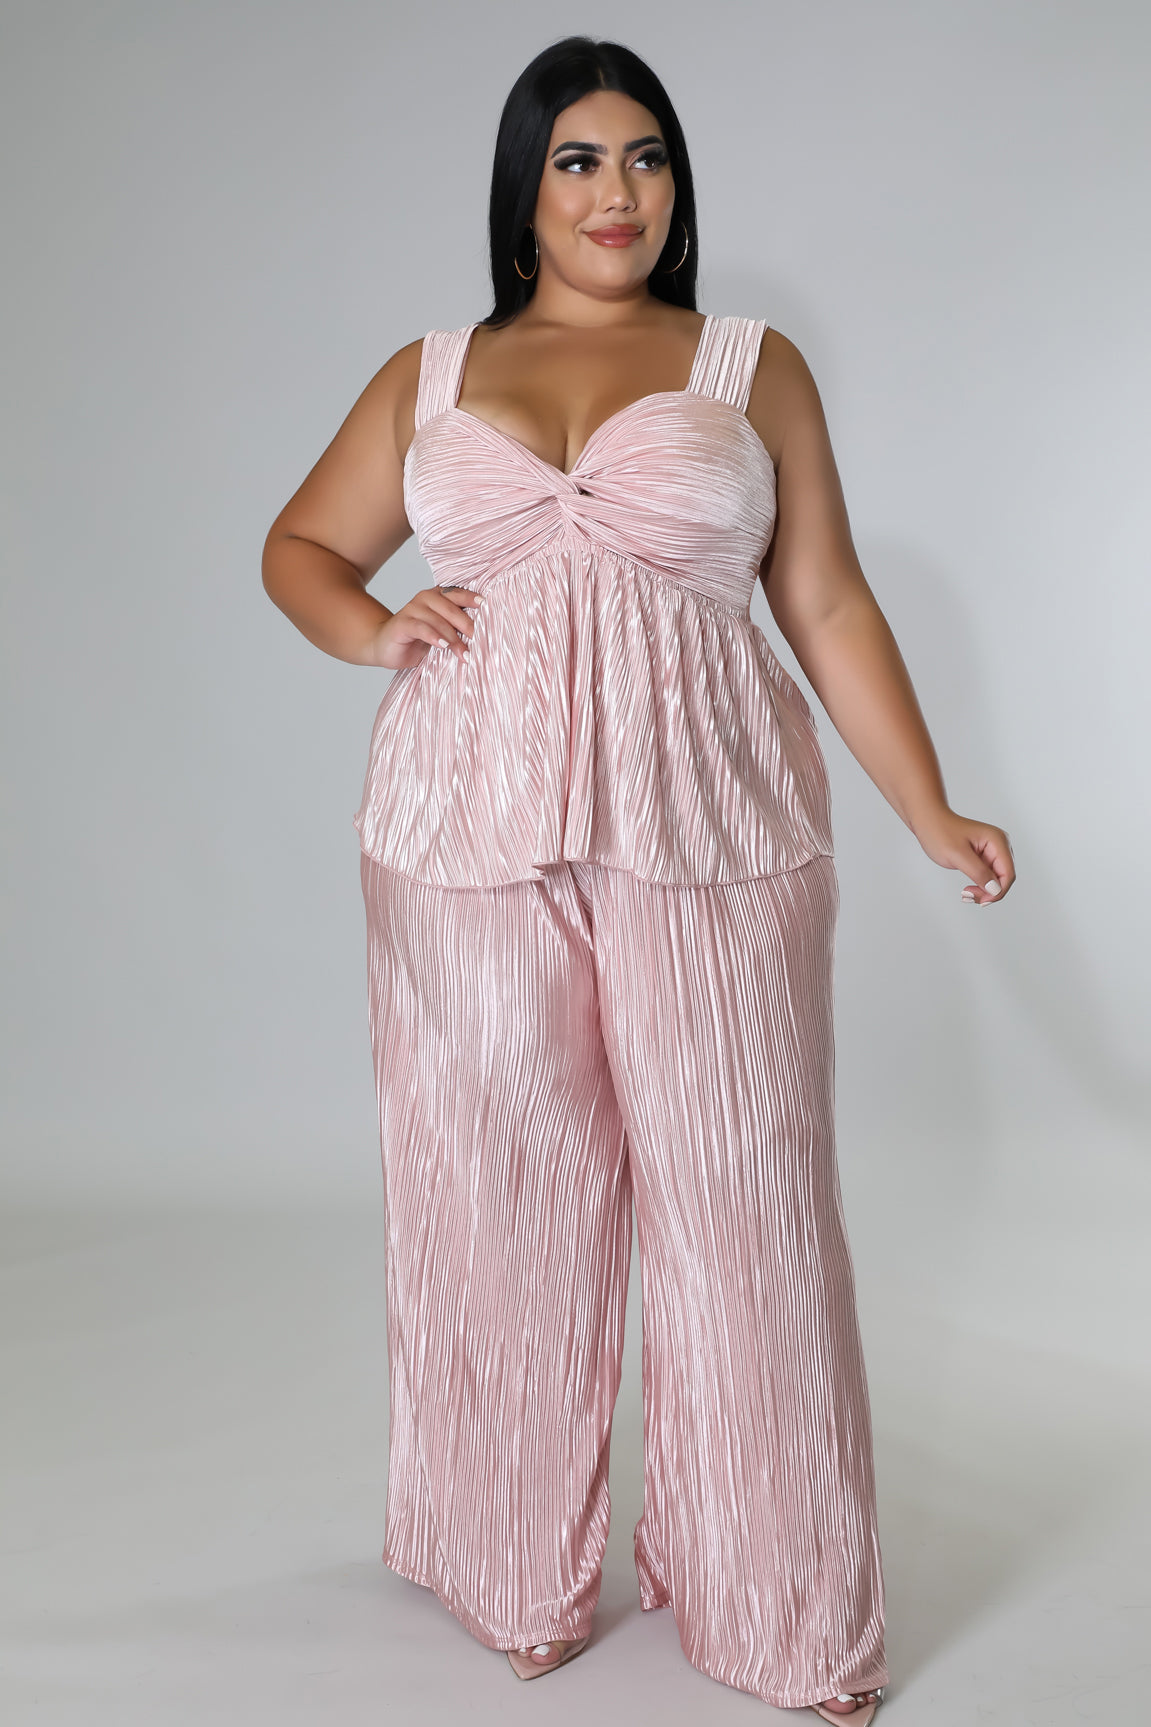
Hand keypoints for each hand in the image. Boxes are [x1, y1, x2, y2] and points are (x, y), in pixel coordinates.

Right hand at [368, 585, 484, 669]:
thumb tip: (484, 637)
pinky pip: (421, 628)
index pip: (457, 594)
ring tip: (464, 654)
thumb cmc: (418, 641)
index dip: (471, 599)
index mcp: (437, 597)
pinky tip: (443, 646)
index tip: (486, 606)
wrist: (386, 648)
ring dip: (453, 638)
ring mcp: (412, 609)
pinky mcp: (401, 623)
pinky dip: (434, 636)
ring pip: (438, 620)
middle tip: (480, 641)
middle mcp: (425, 598)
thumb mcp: (442, 633)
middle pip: (451, 608)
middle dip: (467, 625)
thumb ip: (457, 629)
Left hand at [913, 808, 1015, 905]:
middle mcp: (999, 845)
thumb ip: (978, 872)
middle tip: (968, 896)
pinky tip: (968, 890)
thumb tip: (995, 889)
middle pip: (1004, 878)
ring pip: (996, 879)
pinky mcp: (984, 856)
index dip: (997, 891)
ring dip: (984, 891)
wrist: (928, 821)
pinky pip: (988, 876)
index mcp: (997, 841)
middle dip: (989, 892)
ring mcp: (992, 850)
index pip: (1008, 874)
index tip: (979, 900)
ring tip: (966, 894)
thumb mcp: (958, 855)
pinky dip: (980, 885)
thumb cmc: (940, 832)